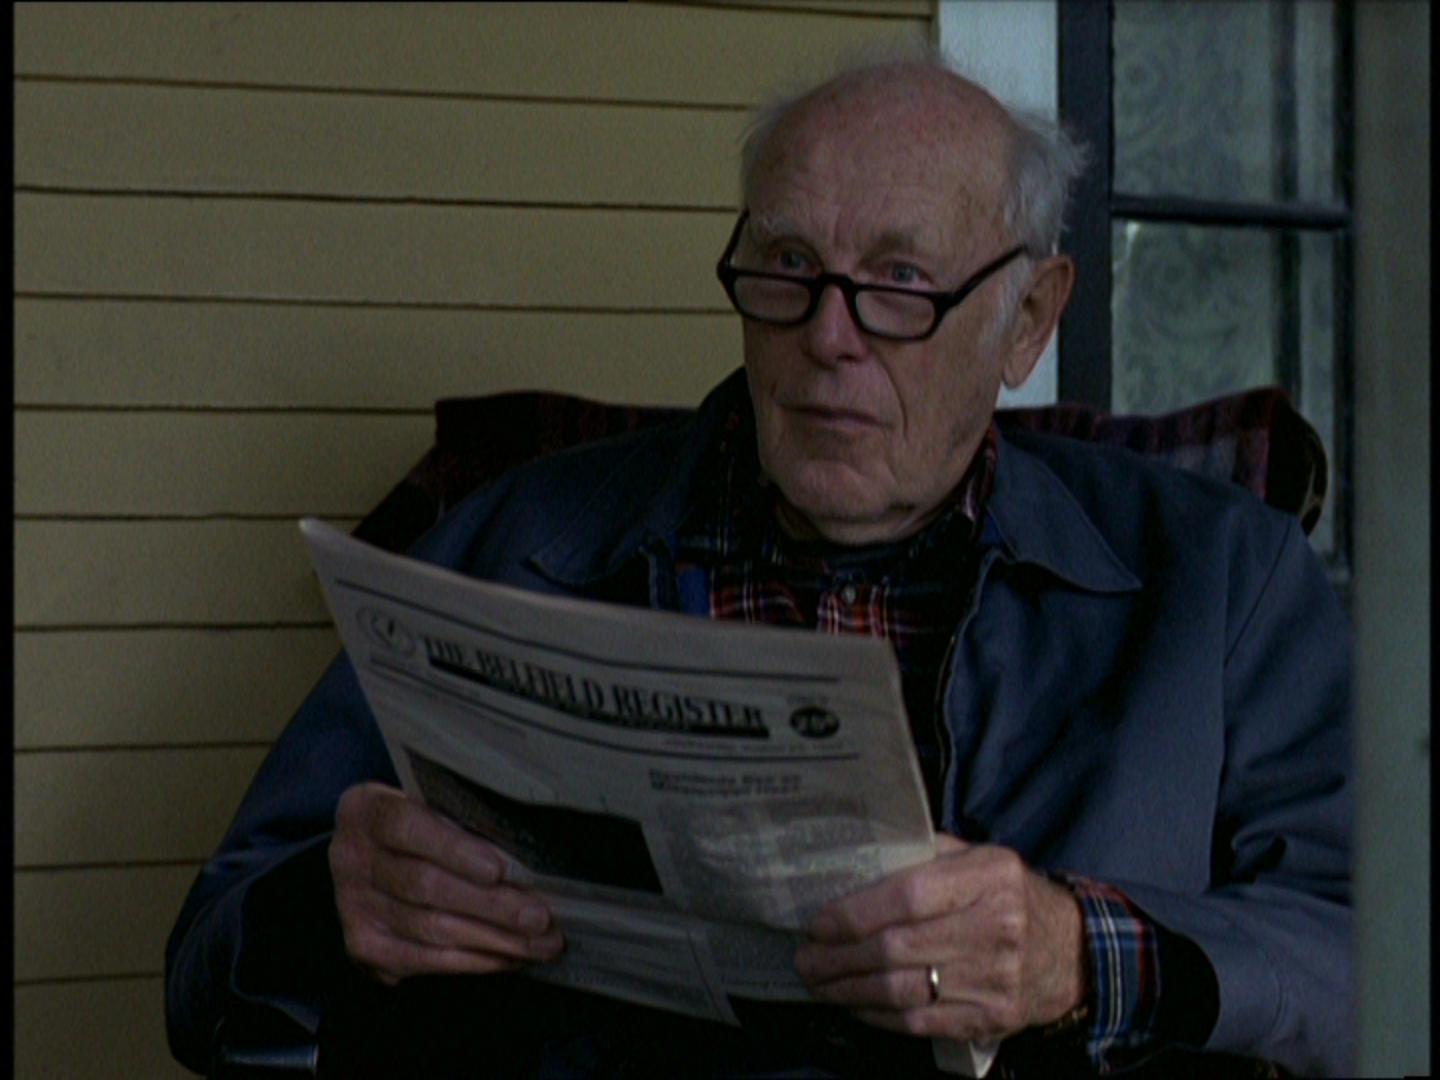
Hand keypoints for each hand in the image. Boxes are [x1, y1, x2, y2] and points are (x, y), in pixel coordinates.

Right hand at [329, 782, 563, 984]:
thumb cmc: (417, 829)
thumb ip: (460, 822)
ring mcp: (354, 907)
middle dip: (491, 905)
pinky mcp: (364, 947)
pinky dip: (474, 960)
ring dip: (494, 940)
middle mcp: (351, 859)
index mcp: (365, 811)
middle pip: (426, 887)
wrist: (368, 861)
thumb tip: (525, 856)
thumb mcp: (427, 806)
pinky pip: (425, 960)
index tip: (498, 870)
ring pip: (431, 929)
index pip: (407, 827)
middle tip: (539, 917)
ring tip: (539, 943)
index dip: (454, 850)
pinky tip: (509, 957)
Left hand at [794, 835, 1084, 1043]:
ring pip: (903, 990)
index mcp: (990, 877)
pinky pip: (919, 1022)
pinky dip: (877, 1015)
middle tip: (805, 958)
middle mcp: (995, 928)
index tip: (819, 922)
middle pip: (899, 948)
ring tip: (818, 982)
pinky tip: (853, 1004)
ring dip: (849, 989)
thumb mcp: (980, 859)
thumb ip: (926, 854)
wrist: (1072, 953)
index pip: (910, 896)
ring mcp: (995, 980)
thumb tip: (857, 857)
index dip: (856, 912)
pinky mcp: (990, 1018)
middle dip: (840, 956)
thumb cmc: (1009, 897)